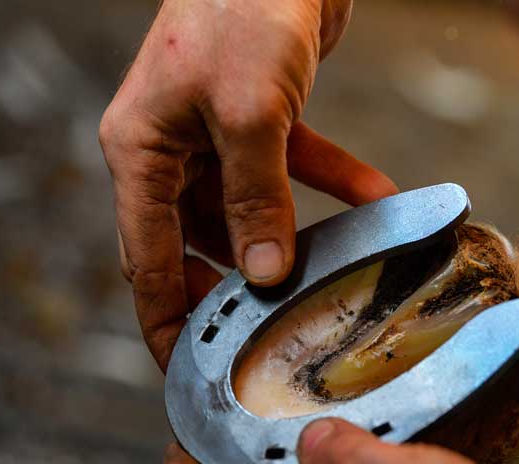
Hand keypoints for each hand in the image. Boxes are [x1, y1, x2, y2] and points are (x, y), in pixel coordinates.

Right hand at [99, 0, 396, 369]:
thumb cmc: (242, 11)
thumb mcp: (247, 115)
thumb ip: (256, 199)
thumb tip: (266, 275)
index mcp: (141, 153)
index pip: (144, 259)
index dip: (165, 321)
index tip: (187, 373)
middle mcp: (170, 148)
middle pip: (195, 242)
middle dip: (236, 288)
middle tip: (268, 338)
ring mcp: (214, 132)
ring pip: (248, 210)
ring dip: (292, 237)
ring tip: (330, 277)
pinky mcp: (259, 115)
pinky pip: (291, 165)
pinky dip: (331, 182)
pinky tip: (377, 198)